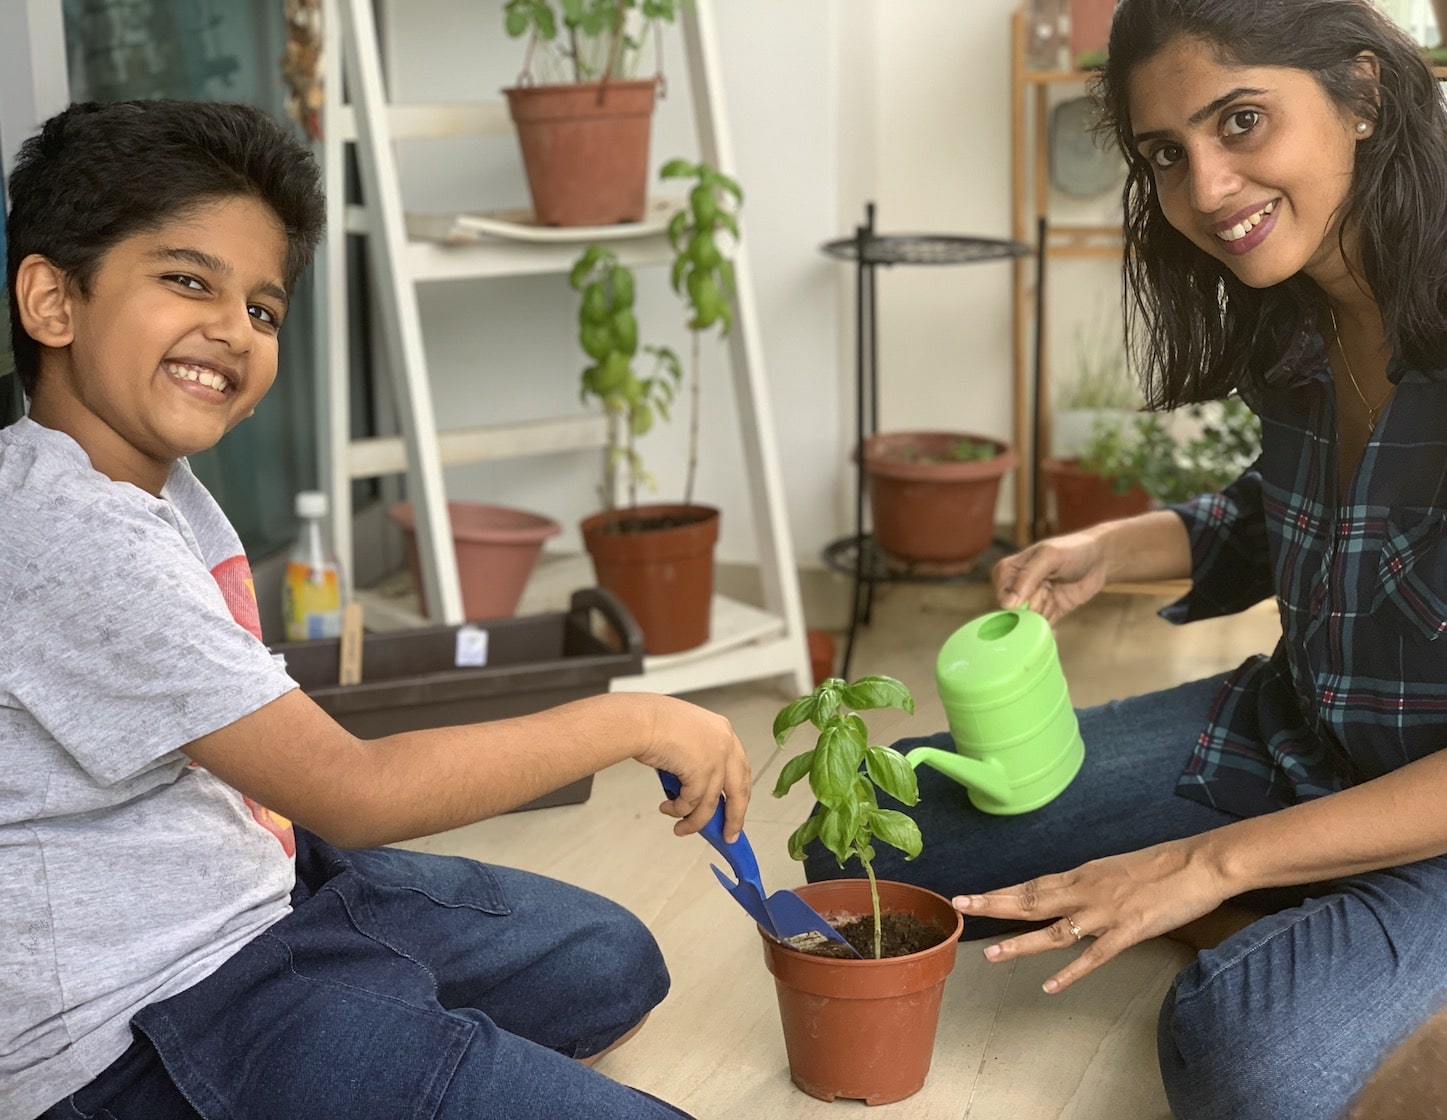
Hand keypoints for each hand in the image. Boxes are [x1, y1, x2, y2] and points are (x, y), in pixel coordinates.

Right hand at [629, 695, 751, 841]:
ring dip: (695, 821)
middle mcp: (725, 744)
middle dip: (734, 818)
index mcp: (723, 731)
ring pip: (712, 803)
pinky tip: (668, 809)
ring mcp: (716, 759)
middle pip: (739, 791)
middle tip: (729, 835)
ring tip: (681, 828)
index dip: (739, 794)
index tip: (735, 811)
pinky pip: (693, 803)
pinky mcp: (702, 772)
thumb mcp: (686, 736)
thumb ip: (698, 758)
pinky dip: (679, 810)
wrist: (640, 720)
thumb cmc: (653, 722)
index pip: (740, 769)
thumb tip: (696, 792)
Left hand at [952, 838, 1228, 992]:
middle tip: (960, 908)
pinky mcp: (1128, 931)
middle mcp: (1086, 890)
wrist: (1200, 863)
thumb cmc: (1163, 865)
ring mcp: (1105, 912)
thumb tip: (1071, 894)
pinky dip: (1070, 972)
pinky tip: (1050, 986)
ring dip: (1021, 943)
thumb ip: (1091, 884)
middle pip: (1031, 901)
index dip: (1001, 892)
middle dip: (994, 906)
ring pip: (1054, 930)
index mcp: (1083, 873)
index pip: (1033, 885)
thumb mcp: (1116, 869)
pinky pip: (1094, 956)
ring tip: (991, 954)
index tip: (971, 897)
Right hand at [992, 530, 1110, 624]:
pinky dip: (1049, 631)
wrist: (1101, 559)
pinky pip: (1041, 629)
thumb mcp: (1049, 557)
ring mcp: (1032, 602)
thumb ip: (1027, 577)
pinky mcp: (1048, 613)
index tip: (1039, 587)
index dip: (1020, 598)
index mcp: (1008, 571)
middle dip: (1035, 606)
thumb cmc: (1073, 549)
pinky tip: (1056, 622)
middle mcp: (1016, 588)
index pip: (1002, 596)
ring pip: (1030, 622)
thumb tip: (1007, 604)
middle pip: (1015, 613)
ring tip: (1056, 595)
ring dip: (1046, 613)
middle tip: (1049, 589)